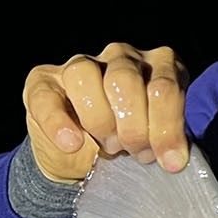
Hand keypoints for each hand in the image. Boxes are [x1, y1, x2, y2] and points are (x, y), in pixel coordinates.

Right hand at [22, 43, 188, 181]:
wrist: (81, 154)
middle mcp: (123, 56)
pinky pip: (47, 96)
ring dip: (99, 120)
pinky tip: (72, 143)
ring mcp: (82, 62)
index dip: (166, 127)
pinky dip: (59, 123)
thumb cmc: (130, 141)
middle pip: (125, 80)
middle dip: (133, 126)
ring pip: (85, 76)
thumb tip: (174, 159)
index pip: (165, 87)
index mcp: (159, 65)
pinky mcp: (43, 80)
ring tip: (108, 148)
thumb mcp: (155, 140)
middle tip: (134, 151)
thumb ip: (164, 140)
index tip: (169, 161)